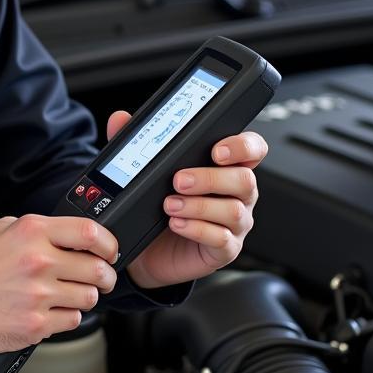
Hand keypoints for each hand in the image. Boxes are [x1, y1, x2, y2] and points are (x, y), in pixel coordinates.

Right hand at [0, 214, 118, 353]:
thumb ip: (36, 230)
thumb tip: (66, 236)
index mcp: (31, 232)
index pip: (90, 233)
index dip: (109, 243)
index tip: (110, 250)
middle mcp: (39, 261)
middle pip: (97, 269)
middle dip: (105, 275)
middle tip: (100, 277)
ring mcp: (38, 295)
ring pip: (89, 298)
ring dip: (85, 296)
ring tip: (68, 294)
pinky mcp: (36, 324)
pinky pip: (72, 321)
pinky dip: (66, 316)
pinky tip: (50, 310)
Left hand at [104, 111, 266, 289]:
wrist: (150, 253)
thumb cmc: (157, 209)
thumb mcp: (147, 175)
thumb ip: (138, 145)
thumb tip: (120, 119)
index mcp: (226, 168)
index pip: (252, 149)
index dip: (242, 146)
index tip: (216, 150)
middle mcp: (237, 194)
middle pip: (244, 179)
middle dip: (210, 177)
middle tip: (178, 180)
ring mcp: (235, 223)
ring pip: (234, 210)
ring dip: (199, 205)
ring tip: (170, 205)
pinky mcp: (225, 249)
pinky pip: (222, 238)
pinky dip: (197, 229)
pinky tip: (177, 224)